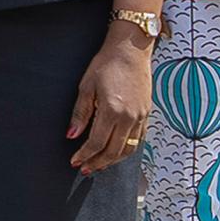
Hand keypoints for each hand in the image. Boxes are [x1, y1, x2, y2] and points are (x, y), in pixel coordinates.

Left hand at [67, 24, 152, 173]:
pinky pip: (139, 139)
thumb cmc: (106, 65)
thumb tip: (72, 135)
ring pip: (129, 148)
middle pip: (114, 151)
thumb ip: (80, 114)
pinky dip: (127, 149)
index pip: (97, 142)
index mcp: (112, 111)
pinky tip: (116, 151)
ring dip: (113, 160)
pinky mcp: (147, 114)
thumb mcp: (86, 87)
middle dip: (98, 163)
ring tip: (99, 164)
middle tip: (85, 169)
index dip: (84, 155)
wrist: (131, 51)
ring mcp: (141, 116)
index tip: (75, 162)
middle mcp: (130, 117)